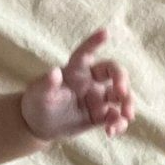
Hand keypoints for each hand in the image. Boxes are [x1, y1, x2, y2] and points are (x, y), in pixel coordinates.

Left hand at [20, 28, 135, 143]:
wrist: (39, 125)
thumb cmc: (37, 102)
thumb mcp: (38, 94)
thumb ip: (47, 84)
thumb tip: (54, 72)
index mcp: (75, 70)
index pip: (86, 53)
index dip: (94, 42)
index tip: (105, 32)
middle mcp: (90, 80)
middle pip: (113, 72)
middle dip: (122, 79)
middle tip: (122, 92)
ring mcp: (98, 97)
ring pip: (120, 96)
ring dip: (127, 103)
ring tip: (127, 115)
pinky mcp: (100, 115)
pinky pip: (115, 117)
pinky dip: (118, 124)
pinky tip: (111, 132)